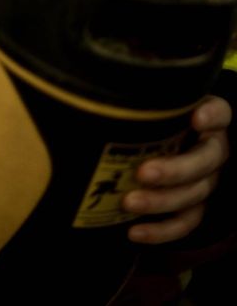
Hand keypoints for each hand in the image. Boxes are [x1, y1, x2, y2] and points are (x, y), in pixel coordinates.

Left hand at [123, 95, 230, 243]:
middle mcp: (212, 150)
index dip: (212, 116)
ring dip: (160, 202)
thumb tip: (105, 95)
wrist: (157, 138)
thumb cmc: (152, 114)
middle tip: (142, 173)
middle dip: (174, 170)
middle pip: (205, 161)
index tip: (196, 118)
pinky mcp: (195, 206)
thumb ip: (141, 98)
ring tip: (128, 203)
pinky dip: (160, 231)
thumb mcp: (153, 102)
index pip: (220, 113)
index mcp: (208, 119)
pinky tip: (133, 232)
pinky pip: (184, 223)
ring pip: (193, 195)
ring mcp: (206, 180)